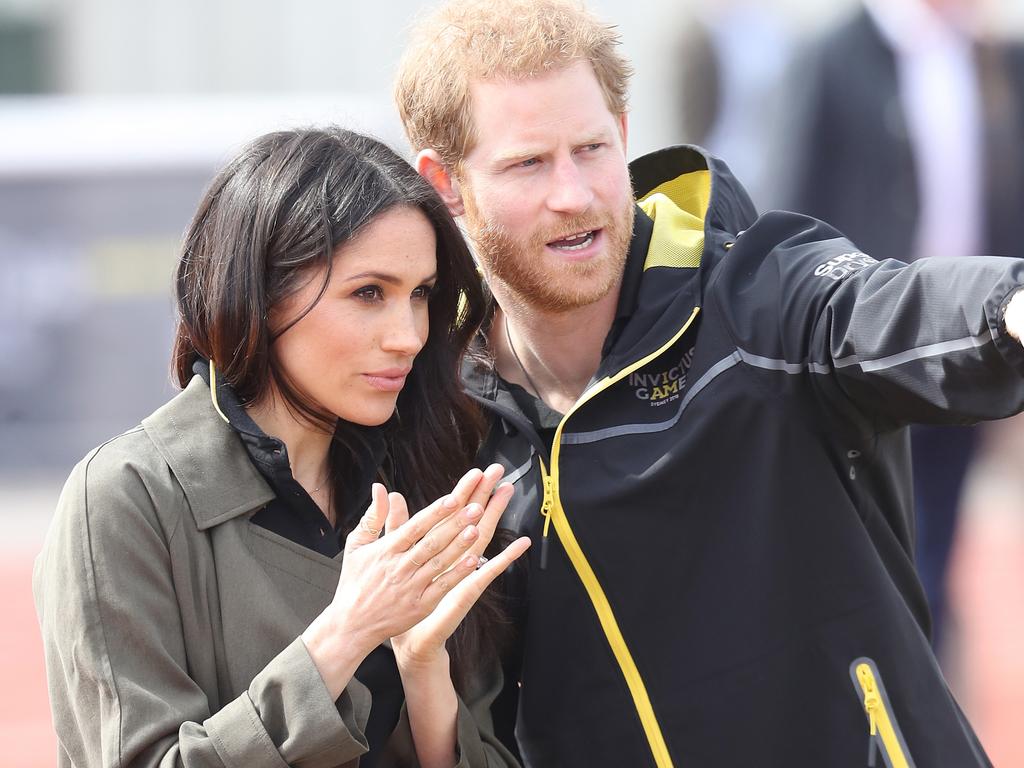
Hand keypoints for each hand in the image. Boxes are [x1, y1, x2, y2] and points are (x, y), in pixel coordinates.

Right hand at [302, 467, 497, 696]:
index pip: (414, 527)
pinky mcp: (420, 606)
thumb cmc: (354, 582)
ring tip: (477, 528)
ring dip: (460, 546)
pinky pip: (442, 587)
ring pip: (440, 563)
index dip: (434, 513)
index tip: (453, 498)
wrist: (351, 625)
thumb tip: (380, 488)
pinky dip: (457, 574)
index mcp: (386, 550)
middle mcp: (400, 567)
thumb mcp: (357, 546)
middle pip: (432, 542)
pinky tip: (473, 561)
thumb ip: (373, 516)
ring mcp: (411, 587)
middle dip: (455, 524)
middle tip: (476, 507)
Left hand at [390, 464, 530, 671]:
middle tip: (500, 472)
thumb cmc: (404, 600)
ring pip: (483, 537)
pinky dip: (505, 558)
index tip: (476, 470)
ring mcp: (465, 572)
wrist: (409, 639)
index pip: (453, 512)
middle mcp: (455, 556)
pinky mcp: (468, 590)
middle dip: (485, 494)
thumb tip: (394, 495)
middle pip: (473, 519)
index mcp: (438, 546)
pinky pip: (489, 572)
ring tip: (509, 494)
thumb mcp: (395, 555)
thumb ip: (396, 525)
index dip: (464, 491)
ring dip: (497, 516)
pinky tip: (520, 544)